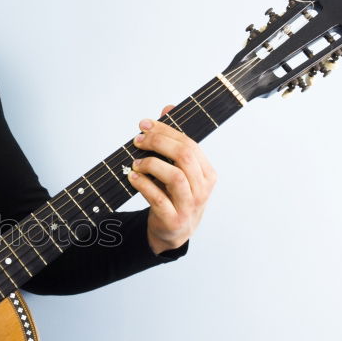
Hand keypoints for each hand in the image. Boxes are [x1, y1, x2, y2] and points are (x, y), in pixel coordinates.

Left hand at [128, 105, 216, 254]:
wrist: (173, 232)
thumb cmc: (175, 196)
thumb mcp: (178, 169)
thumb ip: (174, 141)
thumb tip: (168, 108)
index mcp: (207, 174)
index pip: (190, 144)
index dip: (166, 131)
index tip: (145, 125)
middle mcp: (202, 189)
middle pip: (184, 157)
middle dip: (158, 143)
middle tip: (137, 140)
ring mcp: (189, 206)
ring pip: (175, 177)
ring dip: (151, 164)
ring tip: (136, 163)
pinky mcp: (173, 220)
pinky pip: (158, 198)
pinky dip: (143, 185)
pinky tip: (133, 177)